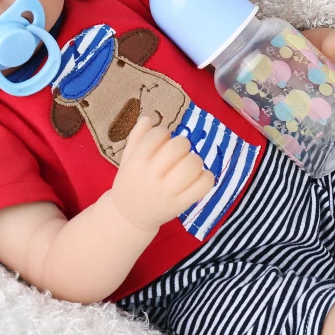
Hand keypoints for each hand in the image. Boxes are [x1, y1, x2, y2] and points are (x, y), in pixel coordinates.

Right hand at [110, 114, 215, 230]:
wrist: (128, 217)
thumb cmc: (130, 183)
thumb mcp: (128, 159)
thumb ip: (137, 138)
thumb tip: (148, 118)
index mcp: (136, 162)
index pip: (158, 135)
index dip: (164, 133)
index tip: (163, 141)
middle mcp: (151, 176)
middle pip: (178, 147)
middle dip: (182, 144)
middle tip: (178, 153)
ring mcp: (167, 192)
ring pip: (193, 164)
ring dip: (194, 160)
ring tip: (188, 165)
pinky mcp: (181, 205)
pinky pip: (204, 184)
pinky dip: (206, 177)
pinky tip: (198, 177)